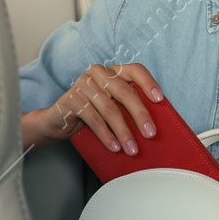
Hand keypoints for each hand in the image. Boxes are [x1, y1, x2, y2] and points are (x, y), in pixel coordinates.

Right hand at [24, 62, 163, 153]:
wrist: (59, 121)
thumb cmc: (94, 113)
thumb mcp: (114, 106)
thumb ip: (129, 107)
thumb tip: (154, 125)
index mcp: (114, 72)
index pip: (136, 70)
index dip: (149, 83)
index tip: (160, 100)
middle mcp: (99, 74)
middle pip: (125, 93)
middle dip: (140, 115)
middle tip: (150, 134)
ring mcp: (84, 84)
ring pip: (110, 109)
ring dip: (123, 131)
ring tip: (132, 149)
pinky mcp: (72, 99)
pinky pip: (94, 119)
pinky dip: (106, 135)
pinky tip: (115, 147)